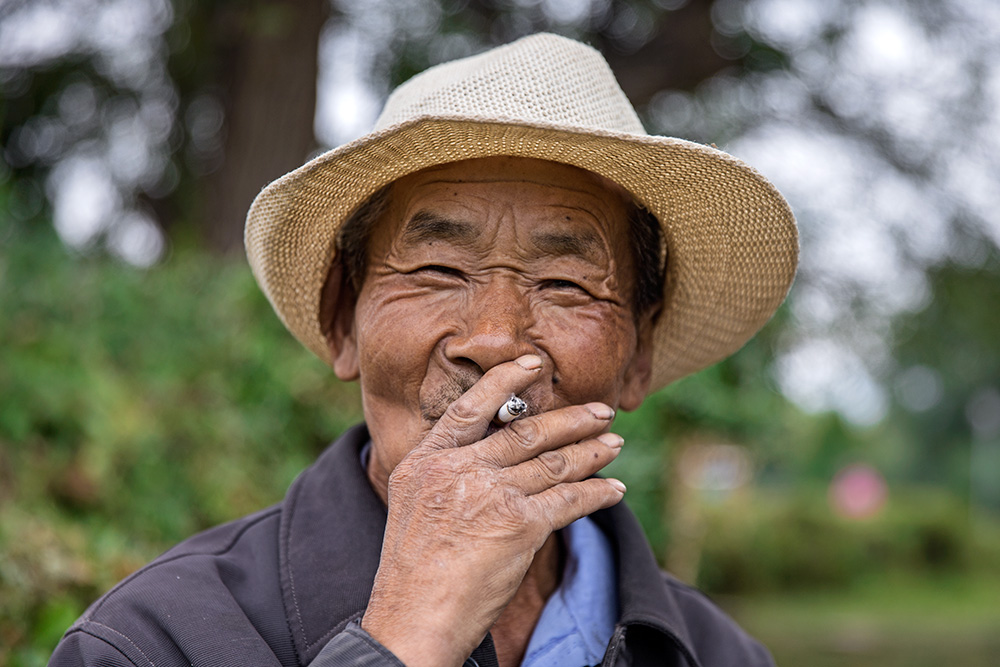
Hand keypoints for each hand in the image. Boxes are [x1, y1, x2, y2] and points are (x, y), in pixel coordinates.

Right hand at [360, 354, 625, 666]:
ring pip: (553, 462)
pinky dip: (597, 493)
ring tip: (614, 442)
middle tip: (601, 410)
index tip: (534, 364)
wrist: (413, 618)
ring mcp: (490, 493)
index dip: (506, 381)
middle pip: (525, 432)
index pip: (472, 407)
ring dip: (591, 451)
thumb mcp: (414, 505)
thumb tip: (497, 457)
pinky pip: (570, 500)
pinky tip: (613, 490)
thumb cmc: (414, 572)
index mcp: (428, 460)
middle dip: (571, 419)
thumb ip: (450, 474)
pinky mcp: (520, 524)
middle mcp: (459, 468)